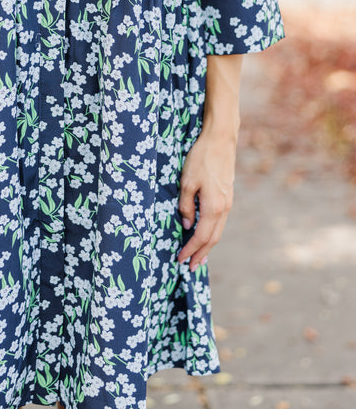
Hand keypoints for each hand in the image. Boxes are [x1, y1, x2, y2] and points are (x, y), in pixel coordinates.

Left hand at [177, 127, 235, 271]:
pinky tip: (206, 234)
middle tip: (191, 267)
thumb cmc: (201, 158)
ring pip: (218, 230)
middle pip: (213, 238)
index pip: (201, 236)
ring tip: (199, 257)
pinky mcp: (227, 196)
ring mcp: (228, 202)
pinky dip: (212, 232)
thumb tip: (186, 225)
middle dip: (201, 254)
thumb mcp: (186, 182)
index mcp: (213, 207)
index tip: (180, 259)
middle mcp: (224, 208)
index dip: (190, 249)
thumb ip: (185, 205)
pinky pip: (220, 221)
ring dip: (208, 245)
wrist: (221, 140)